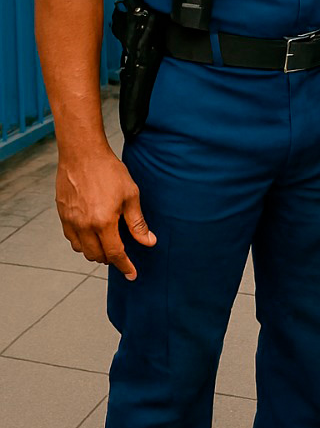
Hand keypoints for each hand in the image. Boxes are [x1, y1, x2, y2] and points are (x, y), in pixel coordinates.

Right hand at [56, 147, 155, 279]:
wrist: (83, 154)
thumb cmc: (108, 171)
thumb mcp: (131, 195)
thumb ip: (138, 223)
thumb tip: (148, 242)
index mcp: (103, 222)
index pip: (115, 254)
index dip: (125, 266)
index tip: (132, 274)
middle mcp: (84, 226)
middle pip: (96, 256)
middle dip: (110, 259)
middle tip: (121, 254)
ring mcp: (70, 221)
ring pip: (82, 249)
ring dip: (95, 252)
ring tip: (107, 243)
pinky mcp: (62, 214)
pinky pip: (71, 238)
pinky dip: (82, 242)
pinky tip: (91, 233)